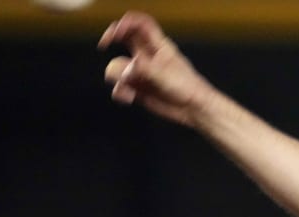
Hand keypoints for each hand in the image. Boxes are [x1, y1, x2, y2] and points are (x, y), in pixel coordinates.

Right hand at [99, 11, 214, 125]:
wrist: (194, 110)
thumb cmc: (188, 88)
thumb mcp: (164, 75)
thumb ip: (142, 69)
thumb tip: (122, 69)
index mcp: (158, 47)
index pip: (140, 24)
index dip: (126, 23)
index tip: (116, 32)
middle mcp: (148, 57)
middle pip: (124, 37)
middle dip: (112, 38)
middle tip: (104, 45)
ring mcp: (142, 72)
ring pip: (118, 65)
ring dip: (117, 75)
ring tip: (129, 88)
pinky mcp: (139, 88)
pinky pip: (120, 86)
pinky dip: (120, 92)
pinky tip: (129, 98)